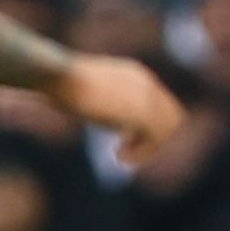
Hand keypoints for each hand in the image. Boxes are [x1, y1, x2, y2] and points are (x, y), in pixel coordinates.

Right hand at [52, 54, 186, 164]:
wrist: (60, 77)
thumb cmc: (58, 83)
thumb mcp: (81, 91)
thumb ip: (93, 100)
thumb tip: (76, 108)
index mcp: (134, 74)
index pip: (159, 102)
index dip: (146, 125)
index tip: (124, 139)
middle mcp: (147, 82)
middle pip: (171, 115)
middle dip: (152, 138)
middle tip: (125, 150)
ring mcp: (147, 97)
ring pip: (168, 129)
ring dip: (148, 148)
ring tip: (122, 155)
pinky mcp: (142, 113)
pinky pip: (156, 140)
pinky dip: (140, 153)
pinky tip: (118, 156)